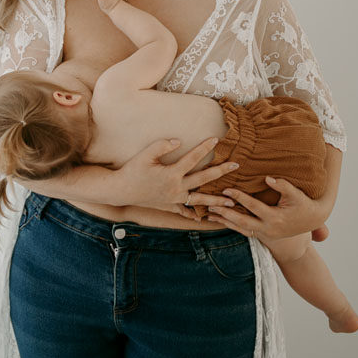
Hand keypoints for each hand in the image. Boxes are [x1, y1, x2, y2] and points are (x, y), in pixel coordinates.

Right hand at [116, 137, 239, 213]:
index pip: (193, 158)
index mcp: (172, 174)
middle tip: (236, 165)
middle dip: (221, 171)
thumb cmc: (132, 170)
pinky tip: (203, 218)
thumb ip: (162, 146)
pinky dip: (194, 214)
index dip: (204, 147)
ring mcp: (174, 199)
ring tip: (231, 202)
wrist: (121, 190)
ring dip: (216, 201)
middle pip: (204, 179)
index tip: (216, 139)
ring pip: (200, 200)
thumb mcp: (145, 155)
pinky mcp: (169, 205)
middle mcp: (177, 188)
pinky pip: (185, 211)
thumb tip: (178, 141)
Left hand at [205, 176, 329, 239]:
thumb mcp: (296, 194)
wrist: (312, 220)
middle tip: (210, 204)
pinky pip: (245, 232)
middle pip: (242, 222)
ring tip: (209, 214)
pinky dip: (232, 226)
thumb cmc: (304, 204)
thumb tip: (268, 178)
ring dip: (225, 222)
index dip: (239, 197)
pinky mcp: (264, 235)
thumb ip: (283, 185)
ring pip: (241, 229)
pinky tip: (221, 220)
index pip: (253, 207)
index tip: (225, 189)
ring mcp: (265, 234)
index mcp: (275, 218)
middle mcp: (268, 229)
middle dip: (225, 214)